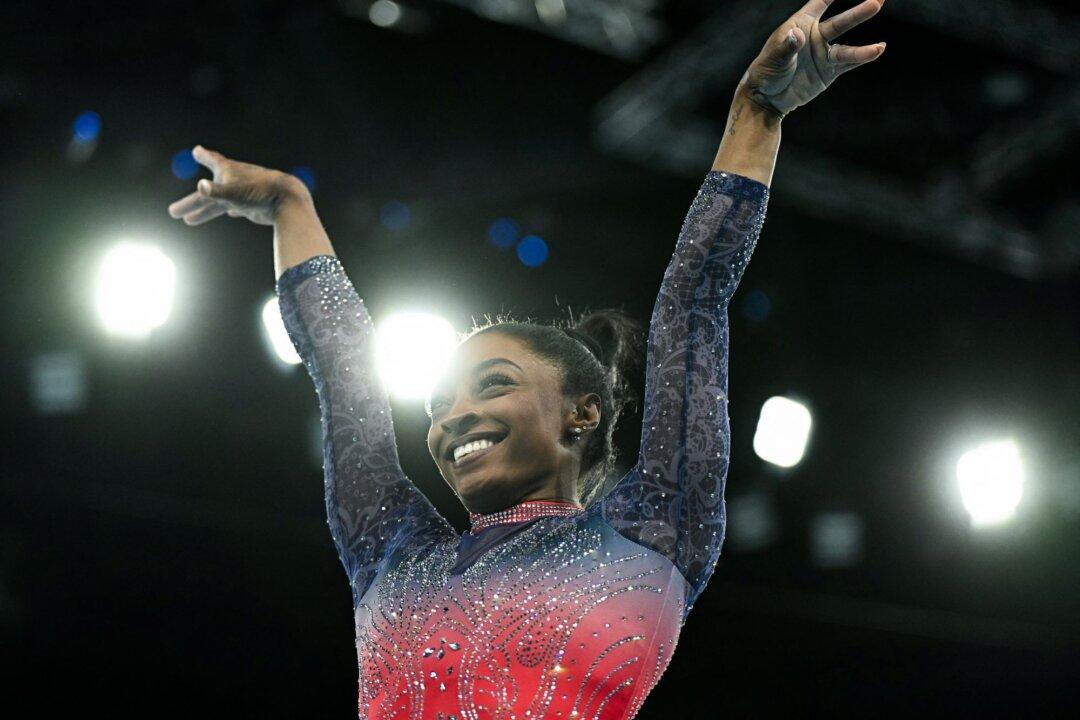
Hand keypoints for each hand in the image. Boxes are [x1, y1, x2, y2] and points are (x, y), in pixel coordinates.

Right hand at [167, 145, 308, 226]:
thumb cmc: (260, 193)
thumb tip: (201, 187)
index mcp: (228, 171)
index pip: (212, 160)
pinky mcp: (253, 206)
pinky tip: (229, 213)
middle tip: (172, 211)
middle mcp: (235, 181)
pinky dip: (230, 209)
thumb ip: (216, 191)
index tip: (197, 150)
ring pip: (219, 204)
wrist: (287, 202)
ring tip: (188, 220)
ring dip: (203, 212)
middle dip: (190, 203)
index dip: (204, 156)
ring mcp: (244, 194)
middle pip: (207, 193)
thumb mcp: (234, 192)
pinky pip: (238, 207)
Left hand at [737, 0, 886, 119]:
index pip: (820, 2)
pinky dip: (863, 57)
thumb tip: (798, 35)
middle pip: (842, 22)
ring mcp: (824, 53)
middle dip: (860, 12)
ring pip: (848, 46)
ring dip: (864, 46)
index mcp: (801, 23)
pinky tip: (878, 50)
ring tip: (881, 46)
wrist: (767, 97)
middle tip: (878, 1)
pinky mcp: (828, 71)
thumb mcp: (774, 57)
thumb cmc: (766, 71)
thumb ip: (787, 46)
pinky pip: (848, 63)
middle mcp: (816, 35)